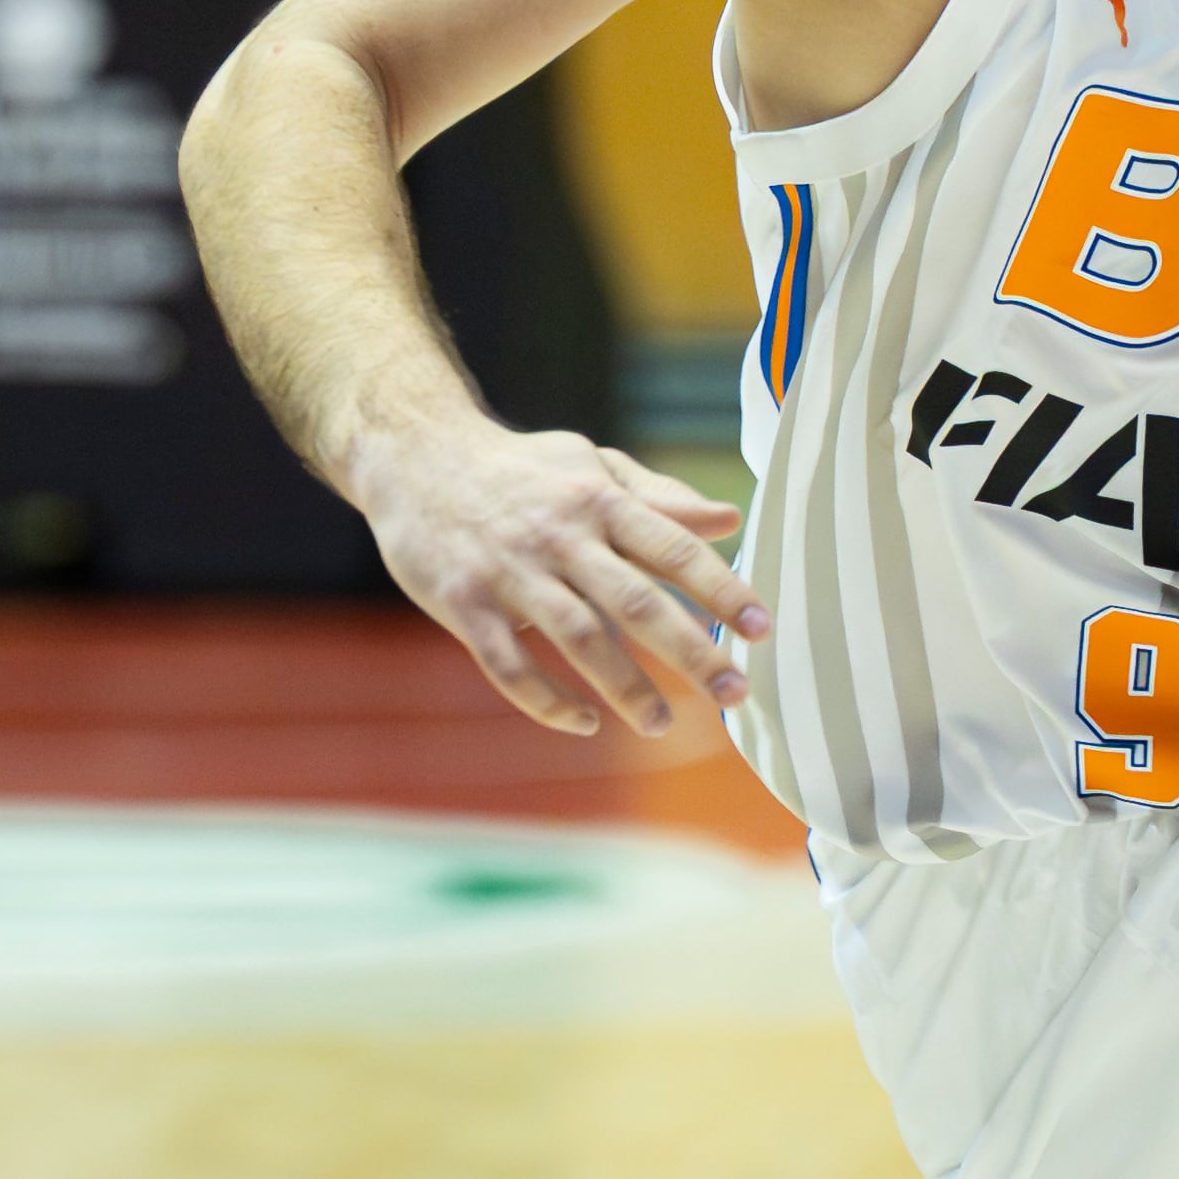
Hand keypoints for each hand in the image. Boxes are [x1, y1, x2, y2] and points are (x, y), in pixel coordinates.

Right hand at [348, 419, 770, 736]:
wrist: (416, 456)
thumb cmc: (520, 468)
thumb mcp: (590, 465)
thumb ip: (658, 497)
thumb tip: (729, 518)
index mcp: (597, 500)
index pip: (672, 546)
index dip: (721, 588)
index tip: (762, 629)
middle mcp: (559, 535)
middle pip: (635, 601)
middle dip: (691, 652)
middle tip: (734, 694)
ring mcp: (510, 571)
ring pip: (578, 639)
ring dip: (625, 687)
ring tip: (659, 722)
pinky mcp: (464, 603)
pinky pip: (510, 665)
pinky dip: (546, 701)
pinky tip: (582, 722)